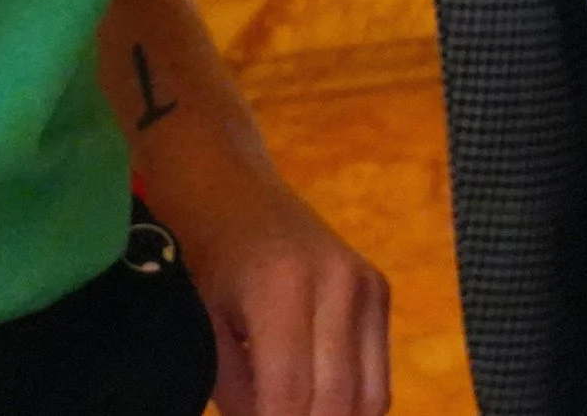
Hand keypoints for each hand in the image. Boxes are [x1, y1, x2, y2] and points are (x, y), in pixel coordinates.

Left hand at [158, 147, 389, 415]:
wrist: (235, 192)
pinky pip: (377, 377)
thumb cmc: (207, 256)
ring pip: (368, 398)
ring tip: (294, 410)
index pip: (288, 393)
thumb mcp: (207, 327)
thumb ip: (238, 393)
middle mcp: (336, 281)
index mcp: (281, 284)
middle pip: (334, 401)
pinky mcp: (380, 290)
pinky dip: (351, 404)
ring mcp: (366, 283)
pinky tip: (315, 400)